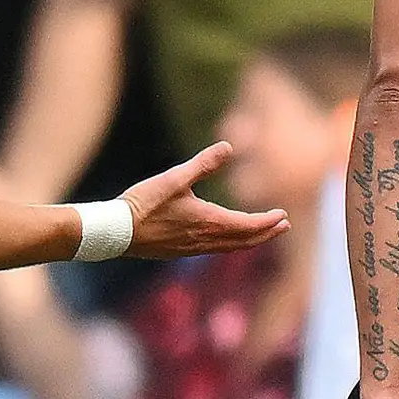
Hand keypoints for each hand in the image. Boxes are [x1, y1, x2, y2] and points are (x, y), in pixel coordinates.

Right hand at [118, 142, 288, 258]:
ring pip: (230, 247)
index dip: (267, 221)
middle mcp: (205, 239)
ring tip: (263, 234)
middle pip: (245, 241)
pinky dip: (230, 245)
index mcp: (208, 222)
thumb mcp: (175, 178)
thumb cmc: (143, 204)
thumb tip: (228, 146)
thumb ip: (203, 164)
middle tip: (283, 226)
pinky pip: (214, 250)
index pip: (248, 225)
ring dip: (250, 240)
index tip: (282, 215)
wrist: (115, 232)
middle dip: (266, 233)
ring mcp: (193, 249)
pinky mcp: (180, 252)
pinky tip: (227, 239)